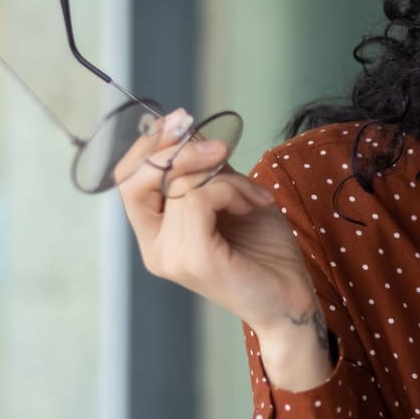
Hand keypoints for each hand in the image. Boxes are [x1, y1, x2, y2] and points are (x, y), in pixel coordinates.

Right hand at [114, 108, 320, 334]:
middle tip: (219, 148)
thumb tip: (186, 129)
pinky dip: (230, 190)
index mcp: (156, 234)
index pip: (128, 179)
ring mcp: (170, 257)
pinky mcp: (194, 260)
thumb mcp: (232, 195)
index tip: (182, 120)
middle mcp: (155, 248)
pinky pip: (198, 199)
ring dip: (225, 177)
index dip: (149, 146)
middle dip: (175, 150)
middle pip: (133, 180)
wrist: (292, 298)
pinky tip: (252, 205)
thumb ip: (205, 168)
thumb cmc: (264, 250)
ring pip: (179, 184)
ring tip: (253, 196)